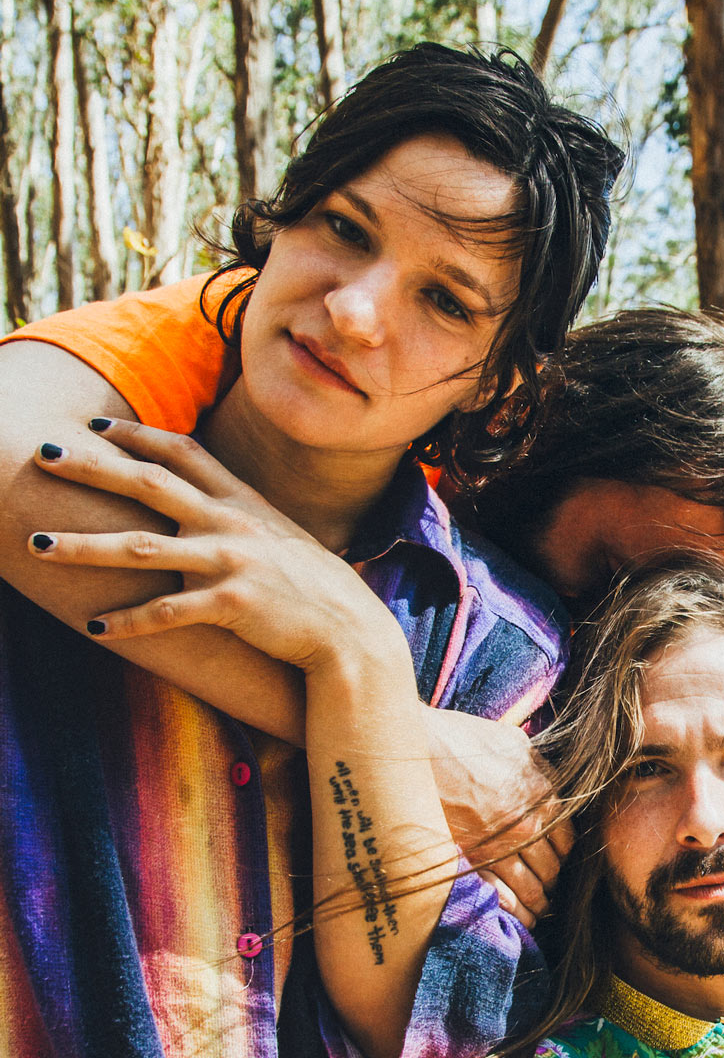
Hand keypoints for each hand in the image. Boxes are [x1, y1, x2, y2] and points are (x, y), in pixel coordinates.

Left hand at [28, 420, 405, 674]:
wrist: (352, 632)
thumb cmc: (315, 588)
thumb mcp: (279, 537)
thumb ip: (240, 517)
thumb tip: (206, 509)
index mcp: (242, 502)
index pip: (182, 453)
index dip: (136, 435)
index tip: (94, 425)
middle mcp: (231, 523)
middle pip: (148, 484)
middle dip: (90, 467)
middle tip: (43, 455)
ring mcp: (231, 562)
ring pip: (142, 548)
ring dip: (83, 546)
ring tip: (37, 544)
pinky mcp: (232, 605)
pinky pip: (167, 612)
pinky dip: (129, 620)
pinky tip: (95, 626)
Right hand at [424, 708, 573, 926]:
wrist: (413, 751)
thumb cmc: (458, 739)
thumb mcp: (509, 740)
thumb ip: (535, 764)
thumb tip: (546, 776)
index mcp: (540, 794)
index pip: (566, 839)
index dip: (562, 853)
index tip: (554, 858)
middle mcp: (526, 825)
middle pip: (551, 868)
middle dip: (550, 880)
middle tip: (544, 886)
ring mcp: (498, 848)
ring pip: (531, 889)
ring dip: (537, 903)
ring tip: (535, 909)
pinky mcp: (471, 863)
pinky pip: (502, 900)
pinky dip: (514, 913)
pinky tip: (517, 918)